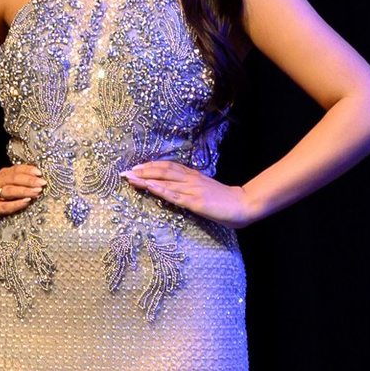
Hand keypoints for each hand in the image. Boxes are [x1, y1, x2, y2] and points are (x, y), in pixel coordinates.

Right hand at [0, 163, 46, 227]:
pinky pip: (5, 206)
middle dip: (30, 180)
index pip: (16, 169)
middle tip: (43, 182)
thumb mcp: (0, 186)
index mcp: (0, 176)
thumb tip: (36, 181)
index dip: (28, 170)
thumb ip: (14, 183)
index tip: (40, 172)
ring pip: (10, 190)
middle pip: (14, 178)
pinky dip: (16, 204)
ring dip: (24, 190)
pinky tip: (26, 202)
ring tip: (37, 191)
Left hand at [122, 162, 248, 225]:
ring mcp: (192, 190)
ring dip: (145, 178)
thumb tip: (175, 189)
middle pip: (163, 170)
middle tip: (126, 171)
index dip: (151, 166)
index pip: (168, 166)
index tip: (136, 167)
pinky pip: (173, 195)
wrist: (243, 204)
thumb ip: (191, 188)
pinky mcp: (195, 202)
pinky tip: (148, 187)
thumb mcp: (205, 190)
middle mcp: (191, 179)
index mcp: (193, 175)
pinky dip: (159, 189)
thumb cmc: (225, 200)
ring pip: (165, 180)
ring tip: (130, 177)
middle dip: (143, 170)